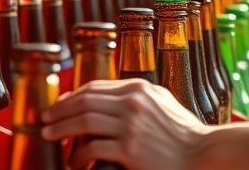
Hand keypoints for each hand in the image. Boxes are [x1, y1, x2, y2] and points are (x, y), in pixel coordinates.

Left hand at [42, 79, 206, 169]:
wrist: (202, 153)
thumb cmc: (185, 133)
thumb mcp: (163, 103)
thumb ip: (140, 97)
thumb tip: (113, 99)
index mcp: (140, 88)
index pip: (96, 87)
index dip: (72, 95)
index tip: (60, 105)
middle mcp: (133, 102)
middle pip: (84, 101)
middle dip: (60, 110)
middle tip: (45, 119)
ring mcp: (130, 125)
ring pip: (83, 121)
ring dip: (61, 128)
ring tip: (49, 135)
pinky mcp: (128, 149)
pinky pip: (92, 148)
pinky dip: (77, 155)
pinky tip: (74, 161)